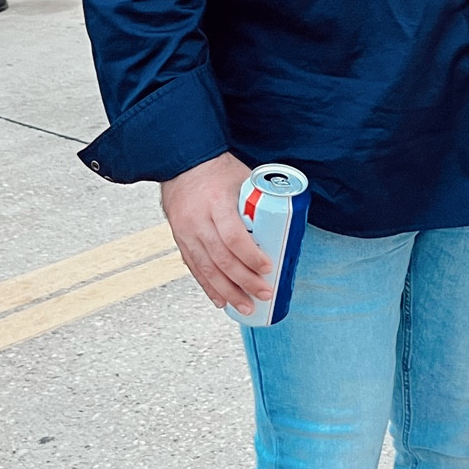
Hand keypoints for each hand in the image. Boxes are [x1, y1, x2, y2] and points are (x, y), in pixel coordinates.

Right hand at [160, 151, 274, 311]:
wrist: (181, 162)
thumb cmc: (216, 169)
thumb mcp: (243, 178)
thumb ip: (261, 200)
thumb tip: (288, 220)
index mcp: (216, 202)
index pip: (233, 237)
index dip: (251, 256)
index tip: (267, 268)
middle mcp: (198, 220)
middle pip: (221, 259)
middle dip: (244, 281)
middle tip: (263, 293)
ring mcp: (186, 232)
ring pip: (206, 269)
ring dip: (227, 292)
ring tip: (245, 306)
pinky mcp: (180, 239)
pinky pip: (194, 268)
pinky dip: (208, 286)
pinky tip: (221, 300)